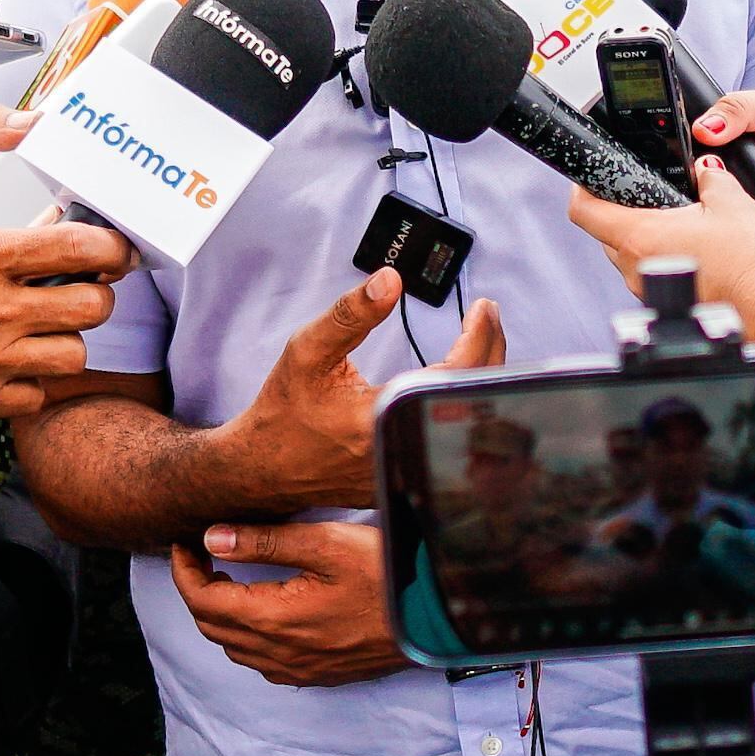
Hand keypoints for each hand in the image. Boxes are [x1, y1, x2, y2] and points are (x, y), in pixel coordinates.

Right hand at [0, 220, 130, 413]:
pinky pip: (33, 397)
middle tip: (82, 289)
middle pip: (93, 307)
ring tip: (45, 329)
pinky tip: (10, 364)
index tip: (113, 249)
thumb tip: (42, 231)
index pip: (80, 247)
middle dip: (95, 295)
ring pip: (73, 356)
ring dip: (66, 341)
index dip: (111, 246)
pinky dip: (30, 383)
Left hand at [170, 522, 405, 686]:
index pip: (202, 602)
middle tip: (202, 555)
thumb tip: (212, 537)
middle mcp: (281, 654)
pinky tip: (262, 612)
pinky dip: (247, 638)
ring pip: (236, 650)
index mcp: (274, 619)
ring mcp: (300, 670)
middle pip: (213, 628)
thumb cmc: (387, 576)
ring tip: (228, 578)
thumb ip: (265, 541)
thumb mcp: (326, 544)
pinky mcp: (319, 674)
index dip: (184, 571)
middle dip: (197, 591)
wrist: (437, 619)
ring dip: (220, 616)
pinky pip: (264, 664)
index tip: (185, 542)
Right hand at [227, 273, 503, 510]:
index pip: (457, 372)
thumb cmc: (283, 412)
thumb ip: (350, 315)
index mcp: (384, 414)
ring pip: (468, 420)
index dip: (480, 336)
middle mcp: (404, 445)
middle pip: (475, 397)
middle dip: (491, 350)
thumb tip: (389, 280)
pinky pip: (453, 437)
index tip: (484, 308)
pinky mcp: (410, 475)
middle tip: (488, 316)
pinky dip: (464, 405)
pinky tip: (462, 382)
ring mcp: (410, 466)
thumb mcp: (307, 352)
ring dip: (482, 378)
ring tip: (482, 341)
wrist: (263, 469)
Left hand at [571, 159, 754, 341]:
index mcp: (640, 237)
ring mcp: (647, 291)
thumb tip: (705, 168)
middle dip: (618, 211)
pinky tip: (691, 249)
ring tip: (675, 221)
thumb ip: (710, 176)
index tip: (590, 179)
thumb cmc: (753, 263)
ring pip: (627, 256)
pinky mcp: (665, 306)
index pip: (584, 211)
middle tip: (643, 194)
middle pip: (605, 234)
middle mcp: (635, 268)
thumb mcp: (732, 201)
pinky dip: (660, 259)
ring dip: (642, 237)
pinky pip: (648, 275)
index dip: (582, 189)